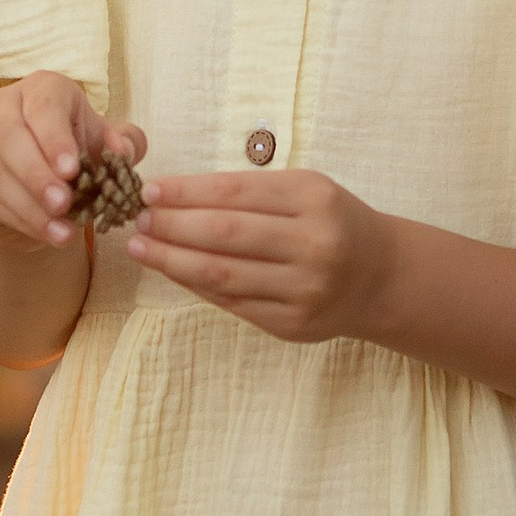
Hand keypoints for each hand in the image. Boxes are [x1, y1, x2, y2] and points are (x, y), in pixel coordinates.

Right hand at [0, 76, 145, 253]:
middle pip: (8, 135)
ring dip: (30, 206)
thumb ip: (125, 142)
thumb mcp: (105, 145)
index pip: (43, 105)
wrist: (40, 189)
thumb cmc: (77, 154)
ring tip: (62, 231)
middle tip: (64, 204)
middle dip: (37, 174)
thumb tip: (123, 150)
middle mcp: (1, 107)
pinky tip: (46, 235)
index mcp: (40, 90)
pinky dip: (19, 221)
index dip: (55, 137)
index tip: (73, 170)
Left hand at [125, 167, 396, 343]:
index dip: (186, 192)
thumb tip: (173, 197)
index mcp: (313, 200)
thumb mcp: (304, 190)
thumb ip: (249, 193)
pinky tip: (172, 270)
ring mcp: (303, 291)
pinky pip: (231, 304)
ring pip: (221, 274)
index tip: (150, 190)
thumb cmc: (331, 222)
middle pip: (224, 234)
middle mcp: (313, 245)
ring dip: (172, 260)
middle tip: (136, 218)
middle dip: (172, 225)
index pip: (235, 193)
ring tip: (140, 246)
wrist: (379, 277)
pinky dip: (196, 285)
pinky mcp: (292, 326)